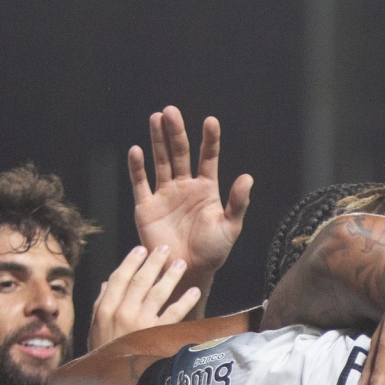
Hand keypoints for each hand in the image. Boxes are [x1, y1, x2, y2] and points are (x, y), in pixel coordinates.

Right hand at [88, 244, 201, 349]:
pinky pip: (174, 315)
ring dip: (171, 276)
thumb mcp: (94, 327)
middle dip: (154, 262)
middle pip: (141, 281)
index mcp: (106, 308)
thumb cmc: (102, 351)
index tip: (141, 249)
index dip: (131, 261)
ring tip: (180, 264)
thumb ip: (100, 303)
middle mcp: (123, 312)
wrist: (110, 380)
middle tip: (165, 249)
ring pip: (158, 293)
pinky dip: (185, 302)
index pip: (119, 278)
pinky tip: (194, 292)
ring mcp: (140, 323)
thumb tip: (106, 283)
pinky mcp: (156, 335)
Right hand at [130, 107, 251, 278]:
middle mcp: (184, 187)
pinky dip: (138, 167)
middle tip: (171, 111)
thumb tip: (248, 177)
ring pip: (161, 161)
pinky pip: (141, 183)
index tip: (210, 121)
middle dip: (175, 132)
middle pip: (180, 153)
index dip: (209, 140)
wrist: (187, 273)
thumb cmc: (212, 252)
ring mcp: (165, 195)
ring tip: (156, 118)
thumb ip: (238, 203)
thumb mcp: (230, 227)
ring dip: (157, 140)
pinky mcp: (147, 207)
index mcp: (206, 189)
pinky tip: (136, 150)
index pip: (208, 157)